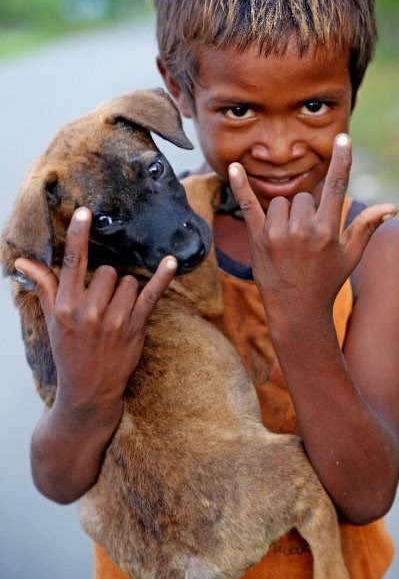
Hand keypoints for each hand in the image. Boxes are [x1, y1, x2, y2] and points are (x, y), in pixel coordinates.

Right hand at [15, 207, 177, 415]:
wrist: (89, 391)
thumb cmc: (69, 351)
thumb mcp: (52, 320)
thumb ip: (43, 286)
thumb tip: (22, 261)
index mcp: (65, 307)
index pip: (72, 263)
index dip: (78, 235)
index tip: (85, 211)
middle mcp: (88, 312)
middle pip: (108, 271)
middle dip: (107, 281)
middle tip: (102, 303)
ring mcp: (114, 320)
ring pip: (127, 281)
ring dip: (126, 291)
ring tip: (117, 312)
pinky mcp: (135, 327)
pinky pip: (152, 294)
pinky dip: (162, 277)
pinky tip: (170, 261)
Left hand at [228, 134, 396, 313]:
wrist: (296, 310)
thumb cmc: (327, 281)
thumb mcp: (351, 255)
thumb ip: (367, 226)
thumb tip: (392, 206)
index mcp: (327, 231)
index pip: (337, 187)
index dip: (342, 160)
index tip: (342, 137)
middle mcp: (302, 229)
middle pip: (304, 196)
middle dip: (307, 210)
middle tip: (306, 239)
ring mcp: (277, 234)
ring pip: (282, 202)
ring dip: (285, 214)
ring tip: (288, 241)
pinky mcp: (257, 238)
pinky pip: (248, 204)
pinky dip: (240, 185)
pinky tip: (234, 167)